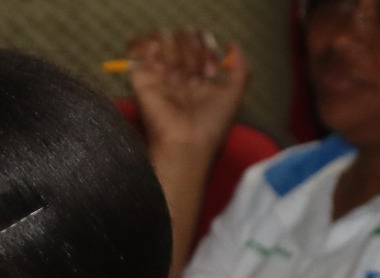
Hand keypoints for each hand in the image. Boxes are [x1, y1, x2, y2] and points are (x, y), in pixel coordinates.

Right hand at [125, 27, 249, 156]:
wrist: (189, 142)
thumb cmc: (210, 126)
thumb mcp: (234, 94)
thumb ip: (241, 68)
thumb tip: (232, 45)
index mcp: (195, 72)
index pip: (198, 38)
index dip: (207, 46)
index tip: (211, 72)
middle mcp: (176, 69)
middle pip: (182, 33)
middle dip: (193, 50)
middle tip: (196, 76)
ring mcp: (158, 71)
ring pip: (162, 35)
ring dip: (175, 50)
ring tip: (178, 75)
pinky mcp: (140, 75)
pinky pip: (138, 46)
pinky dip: (151, 48)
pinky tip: (162, 68)